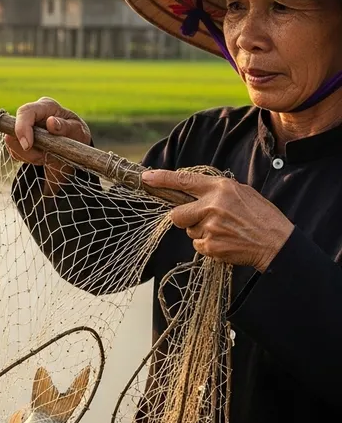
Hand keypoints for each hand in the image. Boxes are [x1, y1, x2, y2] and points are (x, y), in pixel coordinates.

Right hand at [4, 97, 90, 192]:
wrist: (74, 146)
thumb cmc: (76, 134)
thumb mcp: (77, 131)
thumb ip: (65, 126)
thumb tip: (50, 122)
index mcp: (46, 106)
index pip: (26, 112)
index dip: (22, 128)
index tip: (27, 146)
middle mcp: (32, 114)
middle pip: (13, 127)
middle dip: (23, 147)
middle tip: (40, 158)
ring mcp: (23, 126)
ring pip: (12, 142)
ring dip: (28, 155)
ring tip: (45, 157)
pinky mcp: (19, 139)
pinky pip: (15, 151)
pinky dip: (27, 159)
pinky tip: (41, 157)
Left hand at [142, 169, 293, 271]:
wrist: (276, 243)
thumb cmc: (260, 216)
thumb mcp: (241, 192)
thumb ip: (216, 191)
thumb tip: (192, 191)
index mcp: (220, 188)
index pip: (183, 181)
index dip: (162, 179)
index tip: (146, 177)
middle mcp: (212, 206)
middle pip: (176, 214)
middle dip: (184, 218)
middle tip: (202, 219)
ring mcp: (210, 227)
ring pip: (189, 231)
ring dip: (201, 231)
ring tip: (224, 230)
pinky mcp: (210, 246)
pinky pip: (197, 245)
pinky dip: (208, 245)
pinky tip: (226, 241)